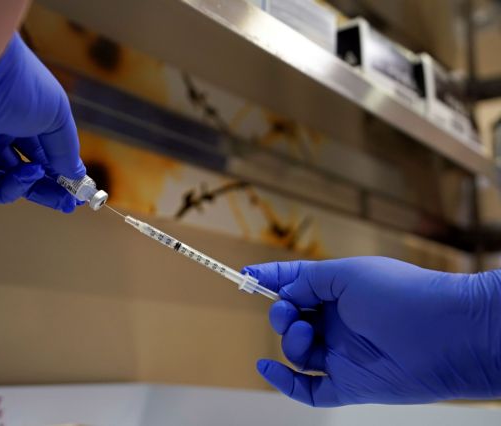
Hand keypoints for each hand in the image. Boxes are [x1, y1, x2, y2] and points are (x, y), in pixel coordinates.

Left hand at [0, 33, 84, 212]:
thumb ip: (65, 150)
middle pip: (16, 177)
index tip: (76, 193)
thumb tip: (76, 176)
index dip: (56, 176)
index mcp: (12, 121)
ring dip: (16, 188)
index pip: (35, 157)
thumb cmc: (16, 85)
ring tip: (28, 172)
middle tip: (65, 203)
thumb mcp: (56, 116)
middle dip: (42, 190)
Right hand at [242, 257, 500, 405]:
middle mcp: (339, 323)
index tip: (246, 276)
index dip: (272, 280)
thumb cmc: (399, 294)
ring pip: (297, 351)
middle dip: (280, 312)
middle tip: (286, 310)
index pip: (298, 284)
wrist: (443, 334)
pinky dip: (283, 380)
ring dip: (290, 341)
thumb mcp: (347, 273)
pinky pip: (307, 388)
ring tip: (304, 333)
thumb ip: (310, 280)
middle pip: (293, 319)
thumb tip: (285, 294)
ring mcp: (341, 354)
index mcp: (340, 292)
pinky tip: (266, 366)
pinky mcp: (346, 384)